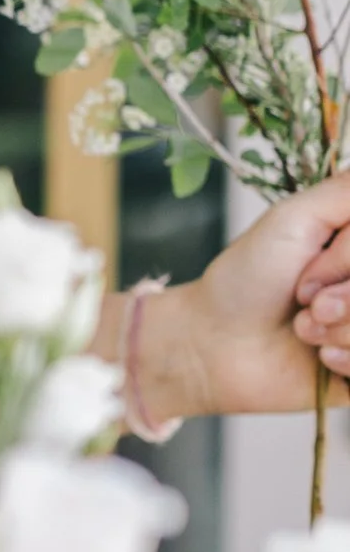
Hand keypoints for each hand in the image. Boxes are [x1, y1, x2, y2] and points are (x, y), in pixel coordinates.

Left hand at [109, 170, 349, 419]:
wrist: (215, 344)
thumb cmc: (249, 276)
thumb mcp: (296, 217)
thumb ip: (349, 190)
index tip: (309, 268)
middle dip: (347, 298)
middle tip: (304, 299)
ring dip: (342, 329)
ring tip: (305, 328)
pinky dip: (347, 361)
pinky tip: (319, 358)